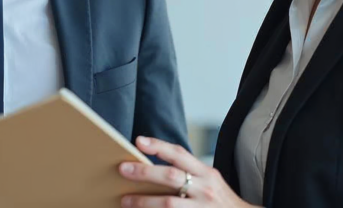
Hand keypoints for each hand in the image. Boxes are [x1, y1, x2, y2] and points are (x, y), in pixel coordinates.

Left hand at [118, 137, 257, 207]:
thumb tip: (151, 168)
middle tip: (123, 169)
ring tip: (125, 200)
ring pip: (168, 203)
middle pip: (170, 176)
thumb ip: (188, 173)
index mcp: (207, 173)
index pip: (180, 154)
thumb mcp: (210, 180)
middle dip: (144, 172)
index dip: (159, 146)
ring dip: (143, 201)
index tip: (139, 141)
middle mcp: (205, 189)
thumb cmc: (219, 199)